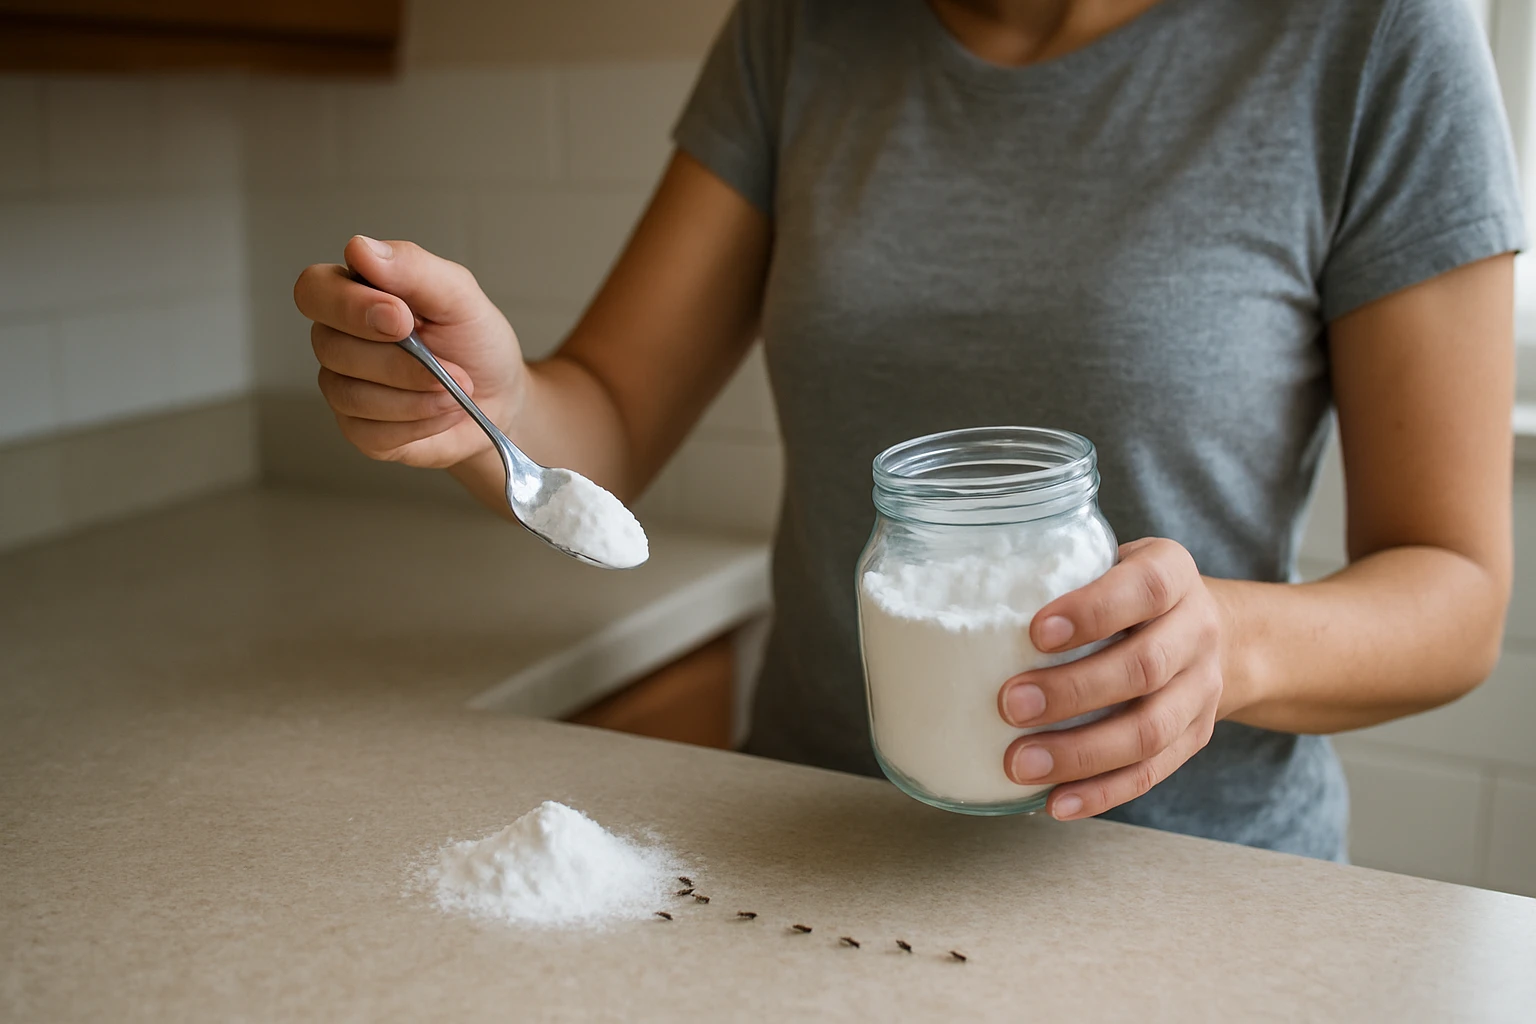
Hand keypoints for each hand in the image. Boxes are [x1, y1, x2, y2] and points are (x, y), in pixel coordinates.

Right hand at [293, 236, 524, 468]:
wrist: (500, 397)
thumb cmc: (473, 341)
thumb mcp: (459, 295)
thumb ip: (413, 268)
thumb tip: (360, 248)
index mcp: (355, 294)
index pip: (314, 290)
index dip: (349, 305)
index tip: (402, 317)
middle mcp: (340, 339)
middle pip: (331, 346)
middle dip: (399, 361)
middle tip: (446, 364)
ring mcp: (345, 386)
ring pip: (351, 394)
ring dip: (416, 395)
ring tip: (456, 388)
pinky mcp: (360, 429)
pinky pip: (371, 431)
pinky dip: (419, 422)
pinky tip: (443, 411)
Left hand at [996, 538, 1227, 820]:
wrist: (1217, 631)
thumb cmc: (1126, 592)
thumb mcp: (1106, 562)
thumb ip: (1055, 574)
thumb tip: (955, 599)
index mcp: (1171, 573)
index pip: (1144, 588)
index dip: (1093, 612)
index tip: (1037, 632)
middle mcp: (1197, 630)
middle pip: (1145, 667)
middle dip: (1073, 692)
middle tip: (1008, 705)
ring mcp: (1202, 689)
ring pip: (1149, 731)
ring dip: (1081, 753)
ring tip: (1020, 763)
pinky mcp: (1194, 737)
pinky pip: (1151, 773)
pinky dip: (1101, 792)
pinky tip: (1056, 802)